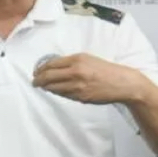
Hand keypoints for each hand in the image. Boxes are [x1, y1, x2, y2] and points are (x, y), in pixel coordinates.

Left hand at [32, 54, 147, 105]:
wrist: (122, 83)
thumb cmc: (106, 70)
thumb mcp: (88, 60)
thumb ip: (71, 63)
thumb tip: (54, 68)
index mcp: (77, 59)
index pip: (51, 64)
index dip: (40, 69)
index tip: (36, 72)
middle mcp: (76, 72)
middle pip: (48, 76)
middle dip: (38, 80)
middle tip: (34, 82)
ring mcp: (78, 86)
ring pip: (54, 87)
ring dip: (46, 87)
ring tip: (43, 87)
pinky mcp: (81, 97)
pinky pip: (64, 95)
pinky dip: (58, 93)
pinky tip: (56, 91)